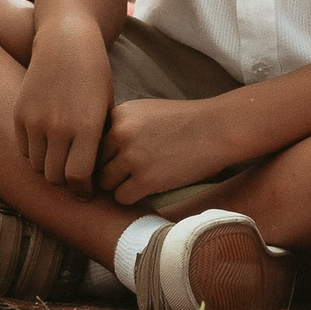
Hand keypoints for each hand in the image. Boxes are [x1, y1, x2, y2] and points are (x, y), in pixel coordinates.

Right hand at [14, 31, 115, 194]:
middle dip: (65, 181)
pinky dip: (34, 152)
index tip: (86, 191)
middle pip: (55, 177)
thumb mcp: (106, 106)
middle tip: (72, 175)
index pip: (79, 177)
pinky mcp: (20, 113)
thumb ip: (98, 141)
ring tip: (59, 158)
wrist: (67, 40)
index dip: (83, 190)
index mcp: (87, 127)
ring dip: (48, 167)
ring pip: (37, 166)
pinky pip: (24, 149)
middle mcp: (59, 127)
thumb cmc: (94, 74)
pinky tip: (45, 142)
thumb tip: (93, 176)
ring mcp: (36, 120)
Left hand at [94, 97, 233, 204]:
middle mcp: (120, 134)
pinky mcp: (146, 180)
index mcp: (119, 114)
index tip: (117, 158)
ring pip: (105, 183)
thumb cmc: (185, 121)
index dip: (103, 153)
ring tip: (139, 180)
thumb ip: (121, 126)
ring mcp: (132, 157)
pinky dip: (133, 197)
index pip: (92, 142)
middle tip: (127, 173)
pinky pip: (122, 197)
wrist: (218, 129)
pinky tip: (148, 188)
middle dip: (107, 171)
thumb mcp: (147, 111)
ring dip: (119, 185)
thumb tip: (96, 150)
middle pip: (94, 164)